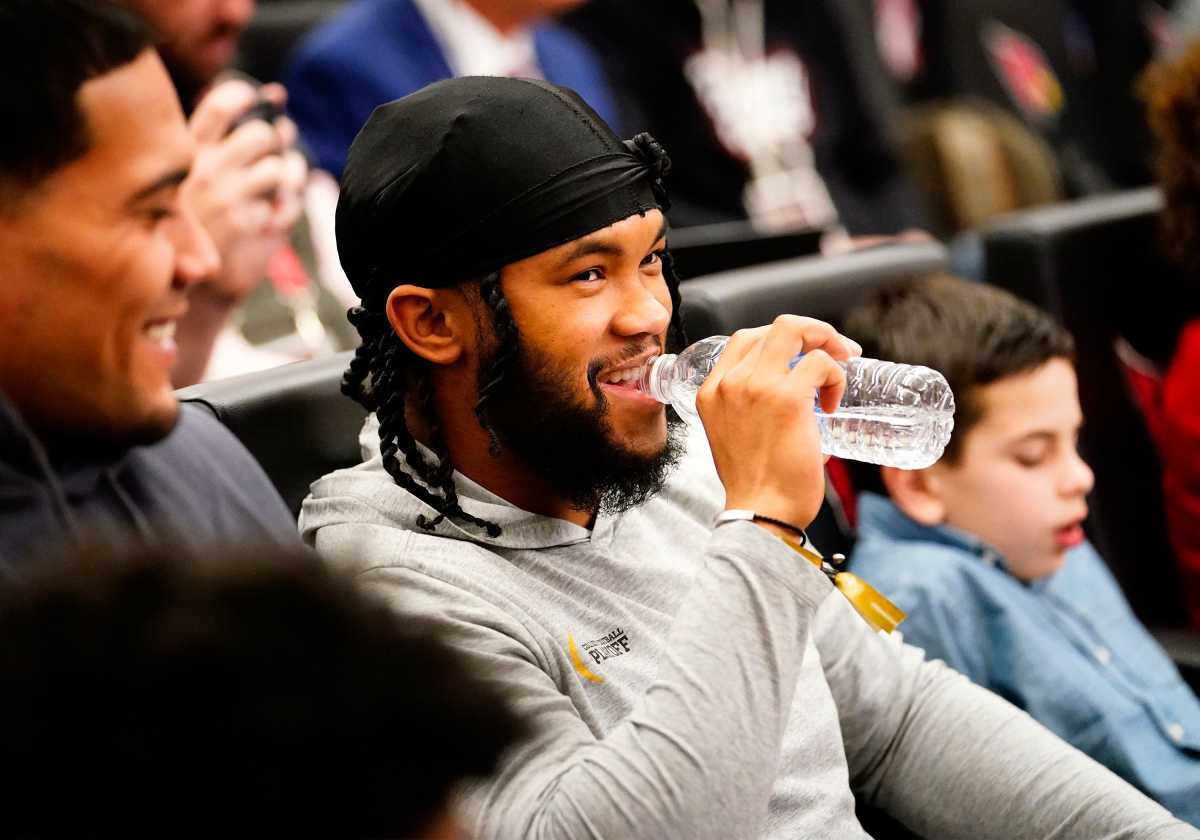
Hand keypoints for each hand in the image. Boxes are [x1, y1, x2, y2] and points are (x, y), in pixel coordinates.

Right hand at [181, 79, 308, 303]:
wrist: (192, 282)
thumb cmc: (200, 220)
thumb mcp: (201, 172)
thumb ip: (234, 132)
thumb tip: (278, 92)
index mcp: (186, 154)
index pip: (220, 106)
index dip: (249, 97)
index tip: (267, 100)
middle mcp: (205, 173)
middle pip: (262, 135)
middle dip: (276, 143)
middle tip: (271, 156)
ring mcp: (228, 200)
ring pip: (280, 169)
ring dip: (289, 177)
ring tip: (279, 188)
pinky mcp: (250, 227)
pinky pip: (288, 205)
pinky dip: (287, 210)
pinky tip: (272, 218)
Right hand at [697, 315, 859, 531]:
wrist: (760, 514)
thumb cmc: (756, 486)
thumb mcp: (734, 437)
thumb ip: (751, 412)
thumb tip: (800, 403)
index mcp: (711, 391)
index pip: (745, 339)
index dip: (782, 340)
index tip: (805, 354)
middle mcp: (730, 383)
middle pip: (773, 326)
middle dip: (812, 330)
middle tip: (837, 351)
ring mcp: (756, 387)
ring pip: (795, 330)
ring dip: (828, 342)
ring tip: (843, 367)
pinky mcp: (787, 399)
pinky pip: (821, 364)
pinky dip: (836, 377)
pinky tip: (832, 404)